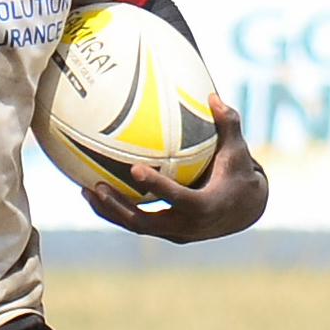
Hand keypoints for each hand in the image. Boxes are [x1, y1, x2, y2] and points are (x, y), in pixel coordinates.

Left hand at [81, 95, 267, 242]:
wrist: (244, 210)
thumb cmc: (239, 173)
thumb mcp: (238, 150)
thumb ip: (228, 124)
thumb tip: (212, 95)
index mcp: (205, 206)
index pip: (178, 198)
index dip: (157, 186)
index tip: (135, 169)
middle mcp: (186, 226)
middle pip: (145, 222)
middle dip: (118, 206)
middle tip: (96, 186)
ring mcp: (173, 234)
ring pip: (134, 226)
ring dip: (108, 211)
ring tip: (84, 190)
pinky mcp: (164, 234)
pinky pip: (135, 223)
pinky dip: (115, 211)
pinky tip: (95, 192)